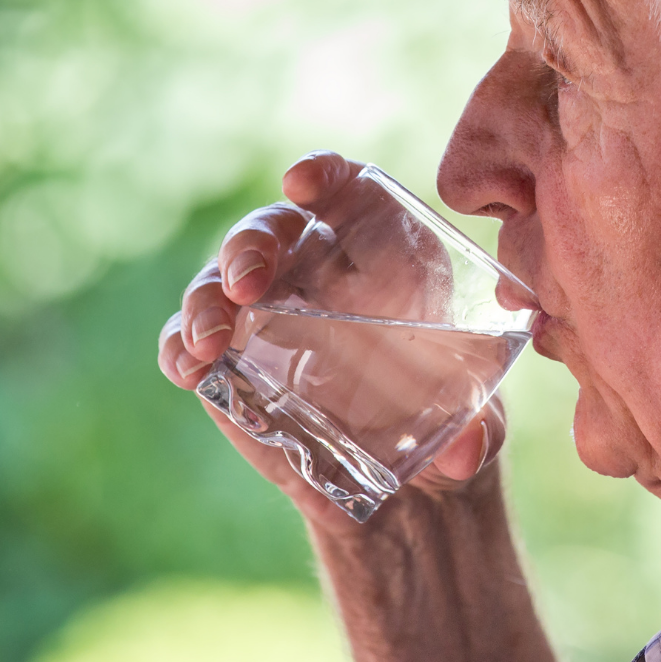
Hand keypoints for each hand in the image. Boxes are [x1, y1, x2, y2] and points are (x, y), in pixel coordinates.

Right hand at [158, 151, 506, 532]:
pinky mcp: (230, 365)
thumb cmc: (451, 422)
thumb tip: (465, 453)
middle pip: (271, 229)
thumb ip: (480, 430)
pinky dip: (179, 348)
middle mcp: (316, 271)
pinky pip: (190, 341)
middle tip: (246, 284)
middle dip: (251, 245)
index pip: (346, 187)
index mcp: (383, 252)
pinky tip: (187, 367)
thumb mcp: (481, 424)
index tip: (303, 184)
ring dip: (206, 300)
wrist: (408, 487)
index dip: (323, 174)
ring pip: (219, 281)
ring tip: (208, 340)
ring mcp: (266, 316)